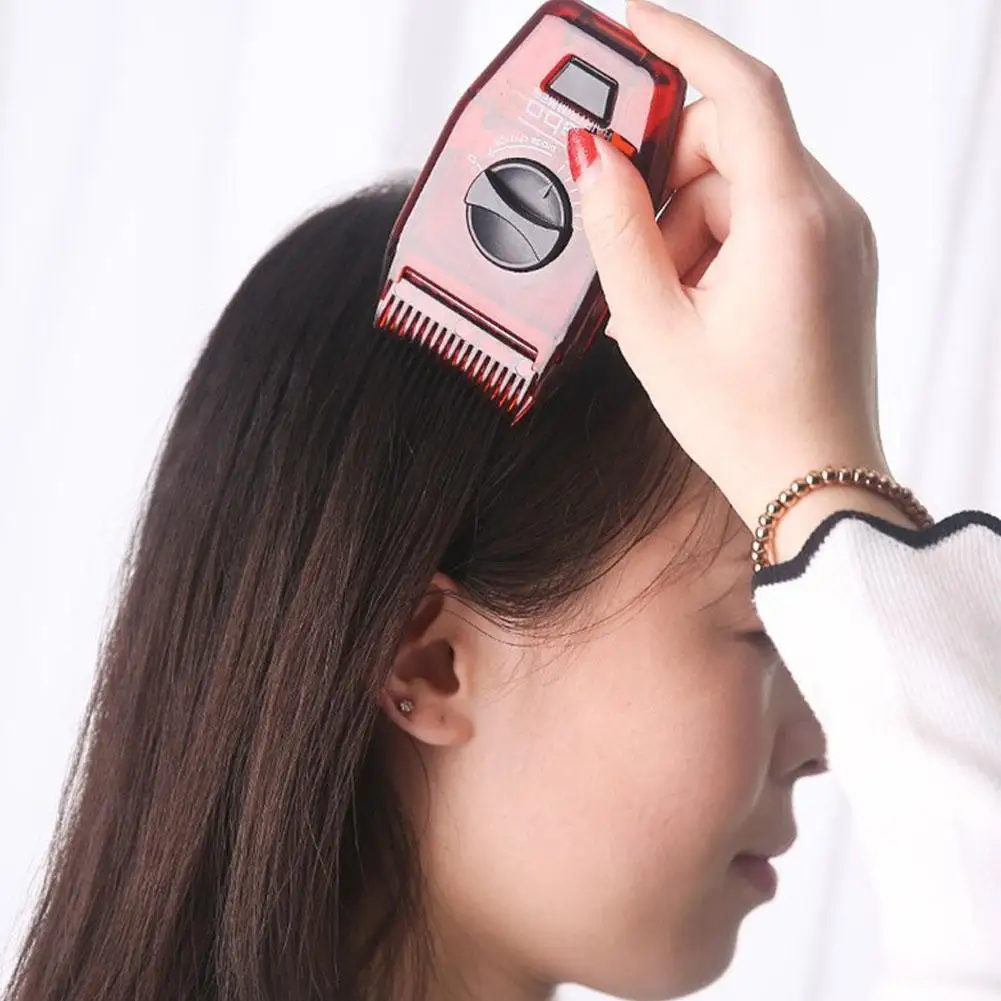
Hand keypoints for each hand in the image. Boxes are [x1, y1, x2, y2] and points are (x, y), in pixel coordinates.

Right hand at [571, 0, 890, 533]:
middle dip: (668, 180)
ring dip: (689, 222)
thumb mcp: (653, 329)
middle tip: (634, 255)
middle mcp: (830, 214)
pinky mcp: (836, 259)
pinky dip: (719, 241)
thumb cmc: (742, 422)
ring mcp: (840, 236)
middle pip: (732, 140)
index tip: (629, 23)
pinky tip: (698, 303)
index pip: (741, 90)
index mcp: (790, 221)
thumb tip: (592, 157)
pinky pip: (766, 216)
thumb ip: (616, 233)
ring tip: (670, 303)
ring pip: (743, 183)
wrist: (815, 485)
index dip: (681, 44)